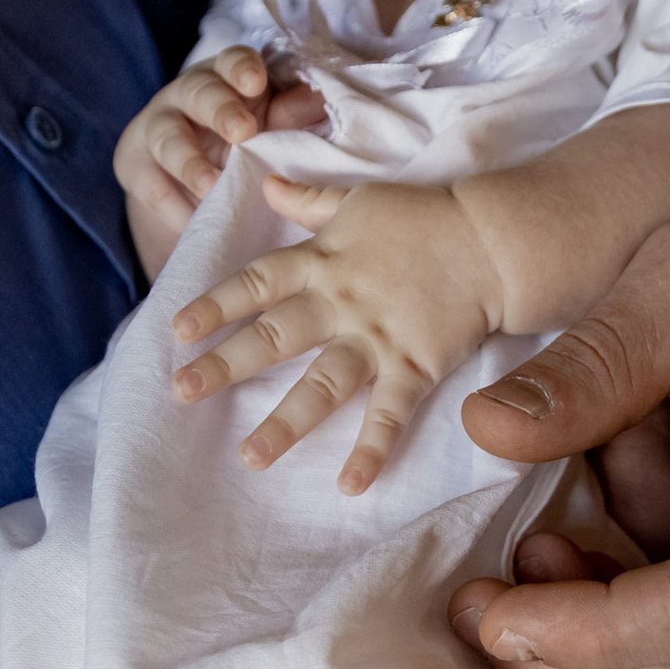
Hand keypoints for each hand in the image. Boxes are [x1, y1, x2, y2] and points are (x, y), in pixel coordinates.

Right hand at [114, 47, 326, 275]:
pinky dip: (174, 206)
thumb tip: (315, 99)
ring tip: (211, 187)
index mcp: (227, 78)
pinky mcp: (136, 166)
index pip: (232, 61)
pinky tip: (194, 221)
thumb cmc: (245, 144)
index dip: (242, 68)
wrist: (191, 183)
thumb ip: (290, 114)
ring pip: (167, 136)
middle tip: (243, 131)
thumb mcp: (271, 127)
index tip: (256, 82)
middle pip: (199, 92)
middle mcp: (189, 94)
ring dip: (189, 162)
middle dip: (220, 109)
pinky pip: (152, 185)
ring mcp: (159, 127)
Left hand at [170, 178, 502, 491]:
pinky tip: (351, 486)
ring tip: (250, 457)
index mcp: (321, 260)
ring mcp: (377, 337)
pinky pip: (391, 413)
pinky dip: (373, 450)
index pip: (256, 284)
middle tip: (181, 392)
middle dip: (226, 364)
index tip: (178, 330)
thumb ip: (309, 200)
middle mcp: (340, 302)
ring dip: (286, 422)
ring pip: (323, 384)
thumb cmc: (423, 217)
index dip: (216, 305)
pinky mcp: (416, 365)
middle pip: (274, 336)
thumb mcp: (358, 200)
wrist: (491, 239)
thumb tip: (265, 183)